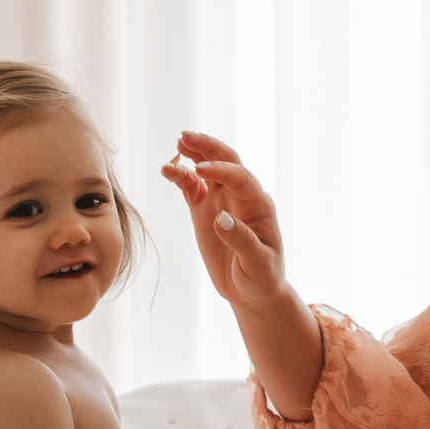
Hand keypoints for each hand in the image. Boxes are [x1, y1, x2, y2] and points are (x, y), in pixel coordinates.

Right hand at [161, 132, 290, 309]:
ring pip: (206, 169)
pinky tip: (167, 170)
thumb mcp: (258, 264)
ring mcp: (221, 201)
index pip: (241, 177)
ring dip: (194, 154)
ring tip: (177, 144)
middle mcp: (240, 197)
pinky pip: (191, 187)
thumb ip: (243, 241)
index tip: (201, 168)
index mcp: (259, 205)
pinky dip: (180, 176)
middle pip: (226, 161)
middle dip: (208, 147)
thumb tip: (222, 218)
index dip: (222, 170)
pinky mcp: (204, 211)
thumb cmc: (262, 277)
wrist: (252, 291)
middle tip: (186, 137)